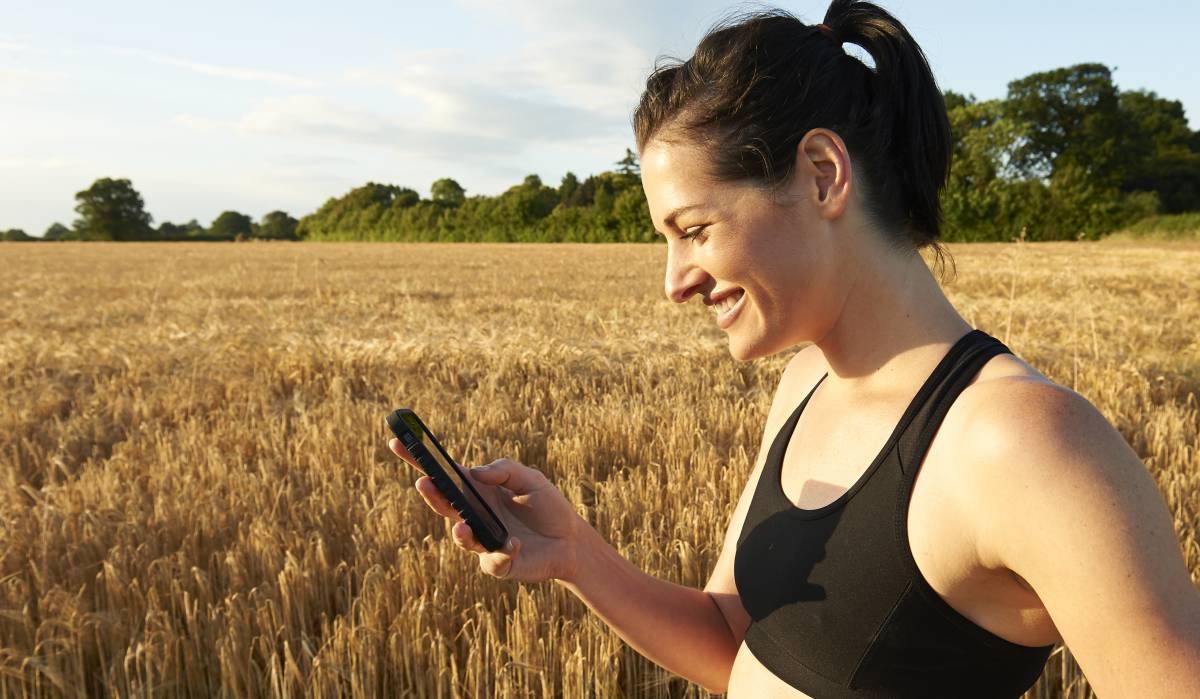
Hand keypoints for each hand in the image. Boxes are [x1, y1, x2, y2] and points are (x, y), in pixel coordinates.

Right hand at [388, 438, 586, 583]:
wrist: (571, 541)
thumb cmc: (547, 507)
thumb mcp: (531, 479)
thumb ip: (504, 470)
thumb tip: (475, 472)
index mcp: (478, 490)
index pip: (444, 474)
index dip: (418, 459)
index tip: (396, 441)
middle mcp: (474, 515)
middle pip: (444, 504)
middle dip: (431, 494)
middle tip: (423, 482)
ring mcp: (483, 541)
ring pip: (462, 537)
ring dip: (459, 532)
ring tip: (460, 526)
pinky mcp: (498, 564)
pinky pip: (494, 560)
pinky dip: (503, 551)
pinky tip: (514, 544)